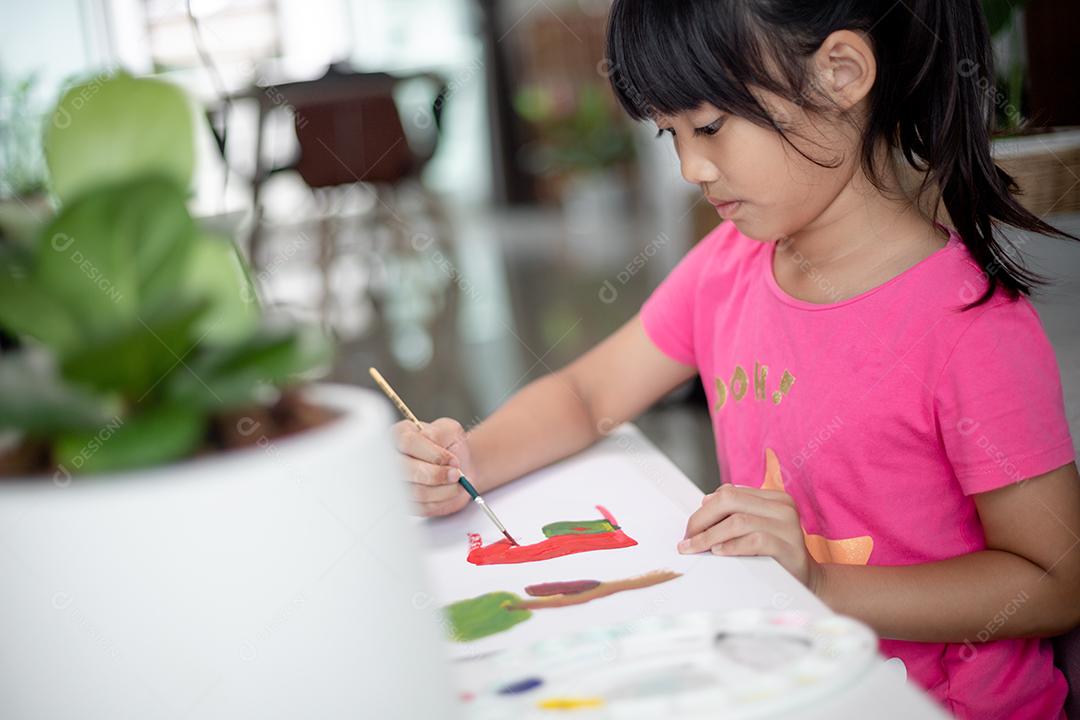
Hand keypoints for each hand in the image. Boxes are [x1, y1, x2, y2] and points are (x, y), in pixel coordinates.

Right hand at [391, 418, 474, 516]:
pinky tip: (450, 491)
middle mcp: (393, 458)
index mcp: (400, 435)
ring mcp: (397, 482)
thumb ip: (438, 433)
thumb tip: (429, 441)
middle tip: (457, 475)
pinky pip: (422, 507)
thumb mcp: (450, 430)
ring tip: (457, 483)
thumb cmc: (451, 446)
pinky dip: (441, 501)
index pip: (408, 443)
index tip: (453, 460)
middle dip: (436, 475)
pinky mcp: (407, 502)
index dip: (433, 454)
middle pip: (405, 470)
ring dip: (442, 490)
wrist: (460, 466)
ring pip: (416, 491)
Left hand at [677, 483, 823, 592]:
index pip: (728, 494)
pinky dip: (732, 546)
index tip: (688, 530)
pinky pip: (755, 541)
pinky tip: (718, 553)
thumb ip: (735, 512)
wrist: (808, 582)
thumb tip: (705, 501)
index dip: (703, 510)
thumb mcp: (756, 529)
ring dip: (710, 536)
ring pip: (738, 521)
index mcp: (774, 498)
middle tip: (686, 540)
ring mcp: (789, 526)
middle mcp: (783, 507)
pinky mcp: (790, 548)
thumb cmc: (775, 556)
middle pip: (730, 501)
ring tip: (695, 548)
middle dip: (701, 520)